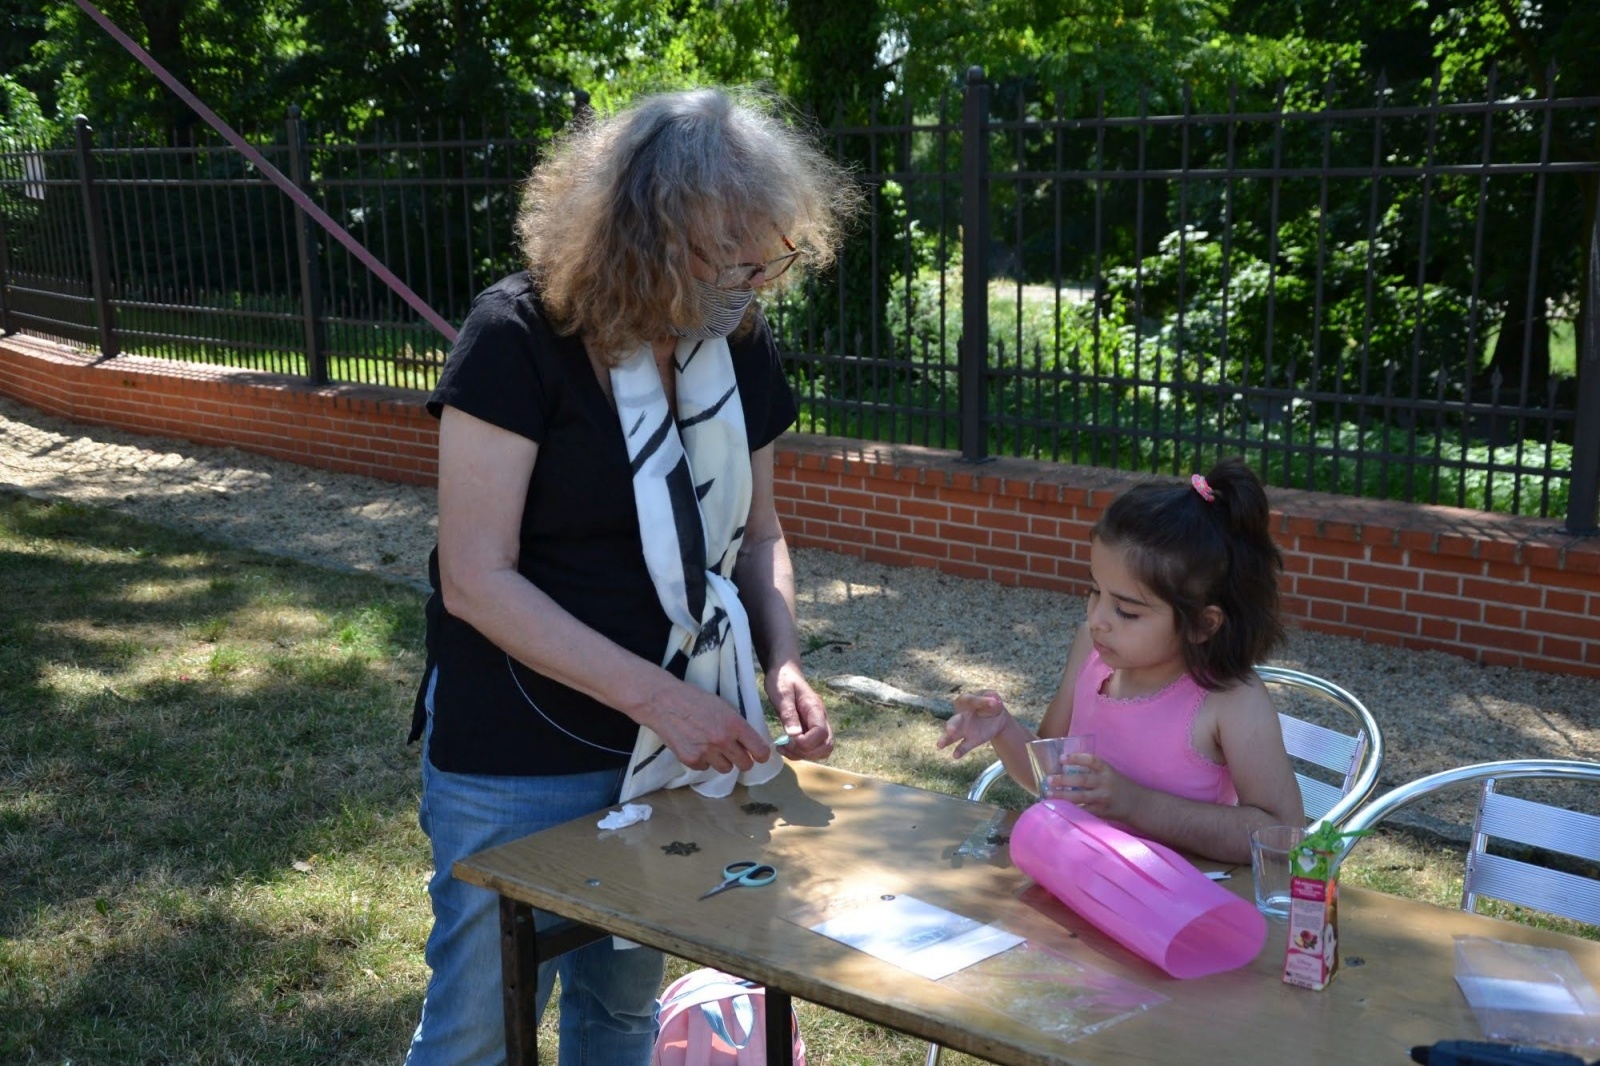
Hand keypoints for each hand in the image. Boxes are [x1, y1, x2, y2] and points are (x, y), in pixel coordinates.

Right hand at [645, 679, 771, 774]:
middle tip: (736, 753)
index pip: (759, 750)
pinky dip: (703, 760)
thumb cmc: (694, 699)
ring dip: (723, 761)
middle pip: (745, 764)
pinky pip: (705, 768)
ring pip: (726, 769)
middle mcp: (723, 740)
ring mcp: (706, 752)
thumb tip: (749, 741)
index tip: (760, 755)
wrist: (664, 702)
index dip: (762, 755)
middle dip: (743, 760)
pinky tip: (696, 746)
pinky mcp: (690, 760)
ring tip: (712, 747)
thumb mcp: (723, 706)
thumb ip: (737, 724)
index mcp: (734, 724)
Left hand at [764, 661, 833, 760]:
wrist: (785, 672)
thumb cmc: (783, 680)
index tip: (789, 739)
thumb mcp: (782, 694)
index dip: (807, 742)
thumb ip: (788, 713)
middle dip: (807, 752)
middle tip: (786, 746)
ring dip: (804, 755)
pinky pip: (813, 748)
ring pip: (822, 750)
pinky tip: (785, 746)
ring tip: (784, 748)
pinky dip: (801, 753)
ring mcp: (817, 725)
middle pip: (827, 745)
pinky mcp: (811, 729)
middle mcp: (821, 719)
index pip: (821, 733)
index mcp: (815, 709)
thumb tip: (794, 735)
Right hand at [936, 690, 1010, 758]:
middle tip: (950, 730)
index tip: (993, 703)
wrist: (997, 718)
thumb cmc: (991, 704)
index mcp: (966, 701)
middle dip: (951, 726)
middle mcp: (961, 716)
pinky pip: (963, 747)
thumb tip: (994, 703)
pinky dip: (959, 751)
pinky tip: (955, 756)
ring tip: (939, 745)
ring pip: (952, 736)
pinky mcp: (970, 741)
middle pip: (953, 721)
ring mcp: (964, 729)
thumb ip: (991, 700)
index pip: (969, 701)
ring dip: (946, 740)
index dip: (980, 701)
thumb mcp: (993, 698)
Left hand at [1056, 753, 1147, 822]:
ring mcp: (1104, 798)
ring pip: (1081, 797)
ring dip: (1063, 796)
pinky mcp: (1102, 812)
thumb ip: (1092, 771)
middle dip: (1063, 780)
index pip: (1092, 761)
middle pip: (1082, 780)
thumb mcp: (1109, 774)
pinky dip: (1072, 810)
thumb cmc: (1119, 786)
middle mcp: (1105, 783)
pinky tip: (1060, 808)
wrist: (1138, 804)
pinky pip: (1085, 811)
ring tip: (1049, 794)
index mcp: (1107, 770)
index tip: (1061, 758)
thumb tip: (1065, 769)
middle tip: (1048, 779)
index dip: (1076, 758)